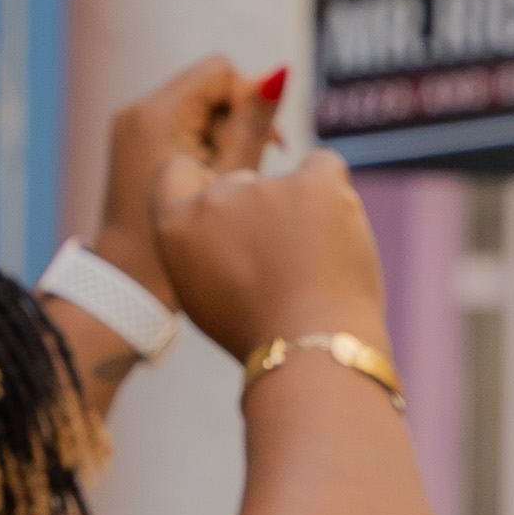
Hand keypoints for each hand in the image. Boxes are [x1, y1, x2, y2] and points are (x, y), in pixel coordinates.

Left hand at [85, 56, 262, 291]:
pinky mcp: (134, 147)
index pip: (220, 72)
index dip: (251, 99)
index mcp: (158, 112)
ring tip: (230, 183)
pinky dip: (205, 149)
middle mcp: (137, 112)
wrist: (131, 279)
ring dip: (224, 139)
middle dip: (237, 123)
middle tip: (250, 171)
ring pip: (197, 111)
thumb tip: (279, 74)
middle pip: (209, 90)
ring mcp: (131, 129)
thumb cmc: (189, 234)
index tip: (269, 144)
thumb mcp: (233, 173)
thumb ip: (255, 121)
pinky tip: (214, 186)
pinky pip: (181, 129)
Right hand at [152, 142, 391, 372]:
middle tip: (284, 264)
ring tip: (315, 266)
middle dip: (261, 215)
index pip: (177, 173)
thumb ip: (201, 247)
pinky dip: (332, 192)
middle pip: (241, 184)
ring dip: (302, 214)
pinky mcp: (312, 185)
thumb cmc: (260, 332)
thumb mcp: (202, 294)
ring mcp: (264, 188)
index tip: (231, 216)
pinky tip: (337, 228)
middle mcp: (214, 199)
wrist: (311, 349)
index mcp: (176, 226)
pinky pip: (323, 166)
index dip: (204, 187)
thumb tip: (220, 222)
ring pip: (287, 184)